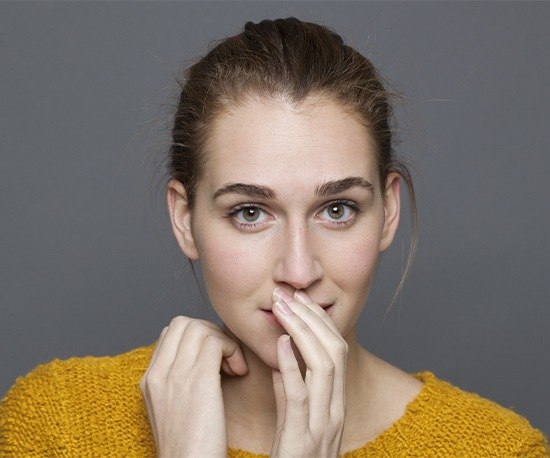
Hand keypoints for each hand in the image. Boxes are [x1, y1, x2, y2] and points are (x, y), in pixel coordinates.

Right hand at [140, 316, 247, 457]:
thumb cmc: (191, 448)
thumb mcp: (173, 412)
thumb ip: (177, 383)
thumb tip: (199, 361)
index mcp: (150, 380)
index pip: (171, 333)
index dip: (197, 338)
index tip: (214, 360)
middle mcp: (158, 373)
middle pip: (183, 323)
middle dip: (210, 333)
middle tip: (225, 359)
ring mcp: (175, 375)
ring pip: (200, 327)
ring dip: (223, 341)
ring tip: (233, 367)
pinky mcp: (198, 380)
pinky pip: (216, 341)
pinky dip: (232, 349)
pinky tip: (239, 372)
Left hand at [270, 289, 347, 457]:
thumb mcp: (294, 421)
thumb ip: (290, 391)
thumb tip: (282, 360)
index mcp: (334, 402)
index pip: (336, 350)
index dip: (320, 321)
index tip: (300, 299)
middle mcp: (335, 409)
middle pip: (334, 350)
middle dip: (313, 318)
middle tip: (289, 295)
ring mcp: (322, 424)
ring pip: (323, 366)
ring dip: (302, 333)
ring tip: (283, 310)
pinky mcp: (301, 439)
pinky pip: (299, 396)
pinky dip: (291, 366)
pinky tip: (279, 344)